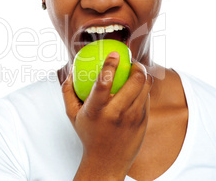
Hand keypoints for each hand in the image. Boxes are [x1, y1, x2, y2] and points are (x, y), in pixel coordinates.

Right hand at [62, 52, 152, 179]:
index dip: (111, 64)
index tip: (114, 53)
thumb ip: (68, 90)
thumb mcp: (72, 114)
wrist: (106, 162)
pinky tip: (138, 86)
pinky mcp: (143, 122)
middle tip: (133, 61)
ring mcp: (132, 119)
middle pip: (135, 82)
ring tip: (138, 70)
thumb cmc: (88, 134)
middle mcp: (116, 114)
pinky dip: (144, 89)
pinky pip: (147, 98)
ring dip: (143, 75)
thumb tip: (71, 69)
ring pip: (145, 88)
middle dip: (137, 66)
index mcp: (96, 110)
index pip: (103, 82)